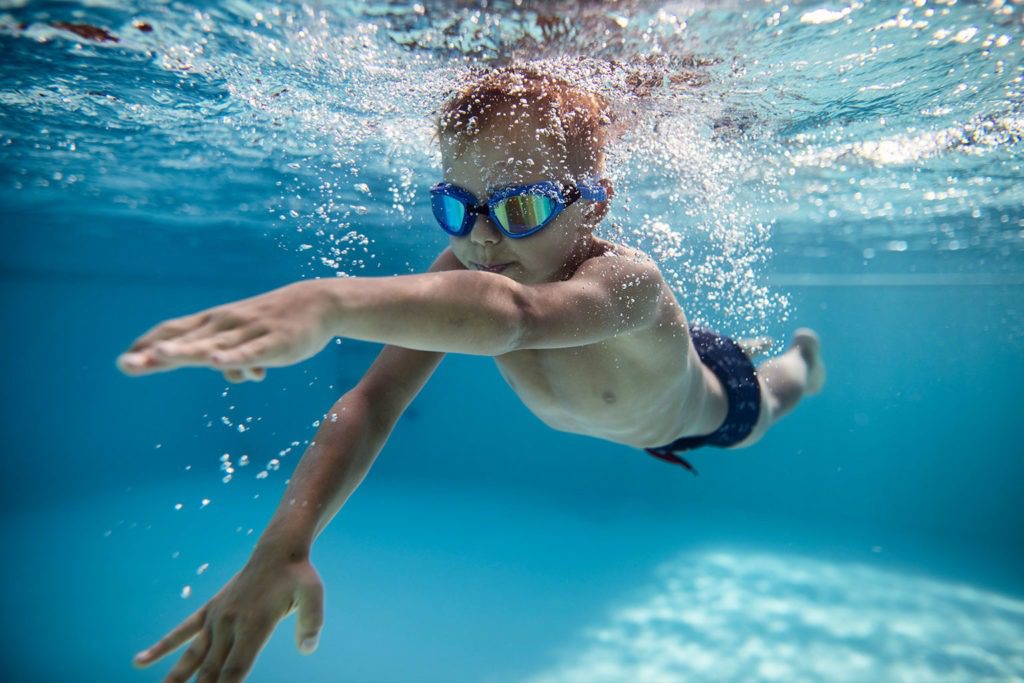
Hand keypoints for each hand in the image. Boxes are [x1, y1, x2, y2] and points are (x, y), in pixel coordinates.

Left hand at [117, 281, 334, 376]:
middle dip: (154, 354)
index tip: (123, 361)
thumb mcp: (249, 338)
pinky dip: (233, 358)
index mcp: (215, 323)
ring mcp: (248, 333)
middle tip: (124, 366)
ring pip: (212, 345)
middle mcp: (225, 325)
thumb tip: (226, 374)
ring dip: (185, 352)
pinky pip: (249, 352)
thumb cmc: (277, 321)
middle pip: (185, 340)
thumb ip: (233, 357)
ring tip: (159, 357)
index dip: (148, 345)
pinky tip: (217, 363)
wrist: (319, 303)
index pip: (175, 331)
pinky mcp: (273, 344)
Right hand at [133, 551, 324, 682]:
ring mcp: (215, 618)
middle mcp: (228, 625)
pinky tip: (139, 662)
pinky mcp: (209, 610)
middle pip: (209, 671)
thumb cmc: (299, 574)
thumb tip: (307, 648)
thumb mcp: (314, 595)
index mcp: (253, 626)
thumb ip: (312, 623)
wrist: (278, 549)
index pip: (235, 670)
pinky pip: (181, 632)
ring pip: (190, 658)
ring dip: (175, 680)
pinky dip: (161, 647)